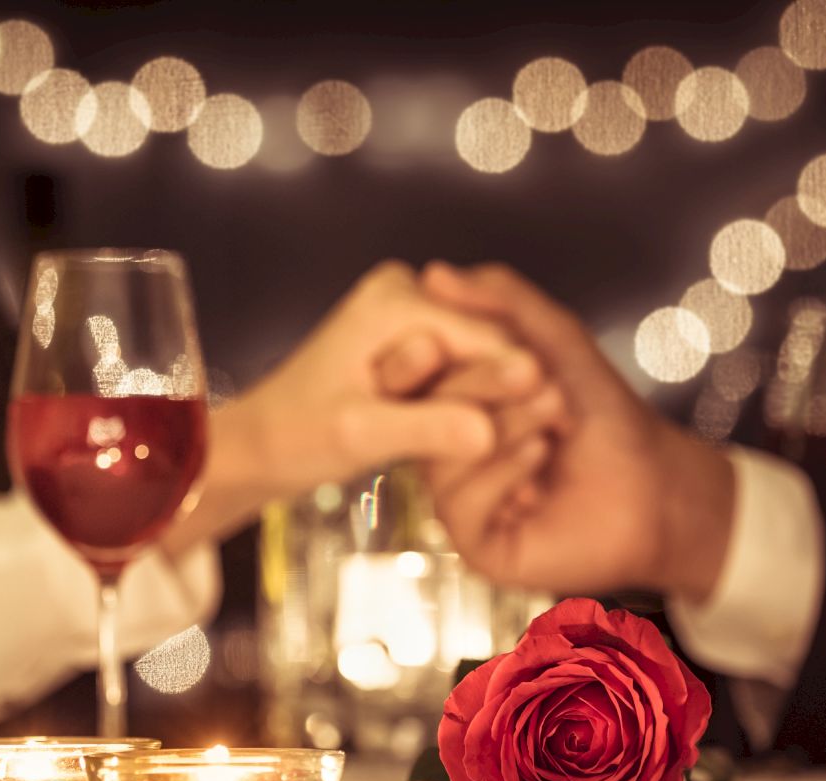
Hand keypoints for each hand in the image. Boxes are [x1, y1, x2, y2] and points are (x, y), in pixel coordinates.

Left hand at [163, 261, 544, 554]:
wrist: (262, 444)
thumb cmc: (297, 437)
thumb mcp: (361, 436)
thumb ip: (427, 430)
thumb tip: (491, 434)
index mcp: (395, 299)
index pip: (485, 338)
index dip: (521, 382)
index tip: (563, 420)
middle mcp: (406, 291)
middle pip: (488, 343)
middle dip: (508, 393)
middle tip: (551, 435)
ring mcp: (410, 312)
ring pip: (481, 358)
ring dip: (495, 401)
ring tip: (528, 442)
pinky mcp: (413, 338)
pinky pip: (463, 369)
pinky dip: (475, 403)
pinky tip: (494, 437)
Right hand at [418, 262, 734, 598]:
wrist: (656, 481)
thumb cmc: (605, 416)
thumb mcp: (554, 340)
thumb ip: (500, 301)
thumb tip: (433, 273)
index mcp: (453, 407)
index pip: (413, 373)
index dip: (440, 350)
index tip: (488, 338)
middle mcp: (446, 452)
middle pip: (424, 411)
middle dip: (485, 383)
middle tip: (539, 375)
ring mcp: (459, 500)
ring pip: (441, 457)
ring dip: (504, 423)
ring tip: (555, 413)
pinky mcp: (478, 544)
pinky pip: (460, 505)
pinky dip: (501, 471)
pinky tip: (540, 454)